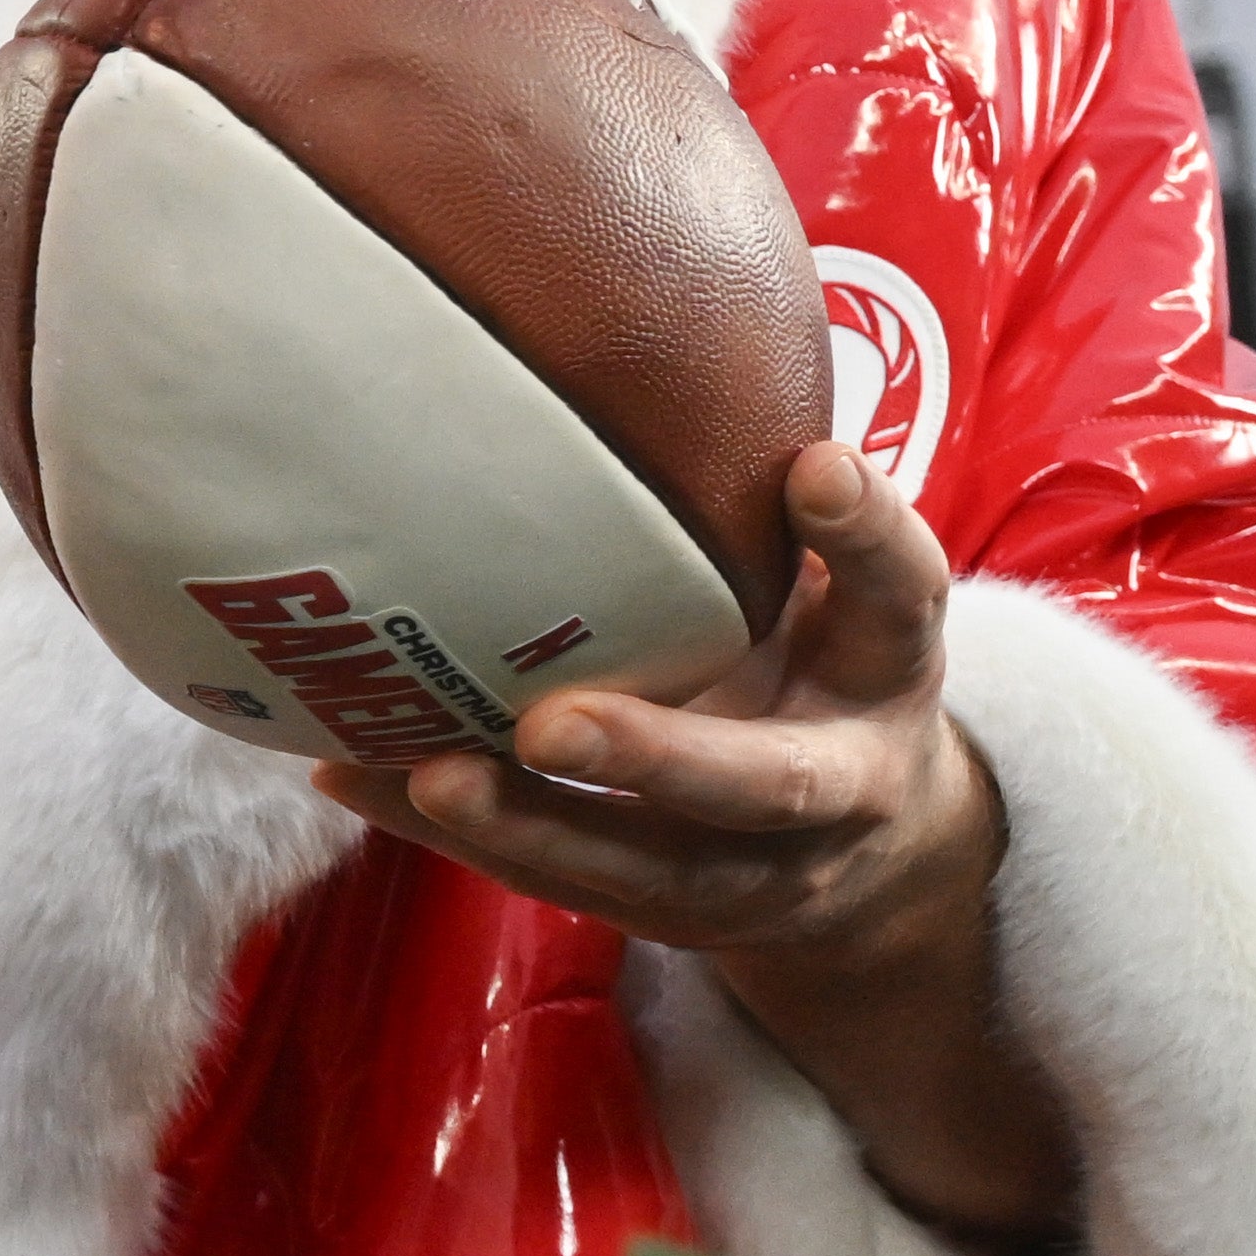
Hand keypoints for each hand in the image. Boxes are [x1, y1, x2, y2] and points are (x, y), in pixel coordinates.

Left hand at [309, 439, 1072, 1245]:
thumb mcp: (845, 594)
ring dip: (526, 824)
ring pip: (642, 866)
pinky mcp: (665, 912)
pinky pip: (555, 879)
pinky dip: (450, 830)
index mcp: (890, 673)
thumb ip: (786, 508)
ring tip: (424, 773)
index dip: (865, 534)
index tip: (814, 465)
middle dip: (655, 760)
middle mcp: (840, 785)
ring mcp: (754, 871)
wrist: (877, 860)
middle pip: (761, 787)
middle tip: (551, 724)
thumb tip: (666, 344)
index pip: (903, 594)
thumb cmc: (823, 670)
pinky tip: (353, 774)